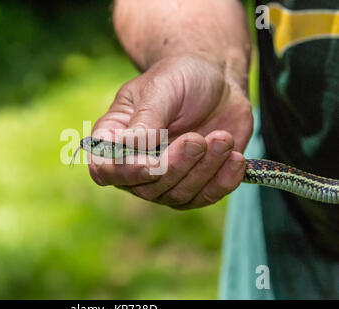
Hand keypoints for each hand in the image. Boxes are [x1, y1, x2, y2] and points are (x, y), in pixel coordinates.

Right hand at [88, 55, 252, 208]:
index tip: (153, 163)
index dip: (125, 173)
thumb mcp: (160, 88)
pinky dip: (223, 182)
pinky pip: (205, 197)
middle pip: (145, 187)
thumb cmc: (180, 77)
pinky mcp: (195, 183)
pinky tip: (236, 159)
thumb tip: (127, 147)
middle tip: (198, 140)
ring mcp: (166, 177)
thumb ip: (145, 120)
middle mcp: (136, 163)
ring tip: (222, 138)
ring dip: (203, 170)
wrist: (217, 80)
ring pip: (177, 195)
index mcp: (116, 137)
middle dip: (175, 167)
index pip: (104, 170)